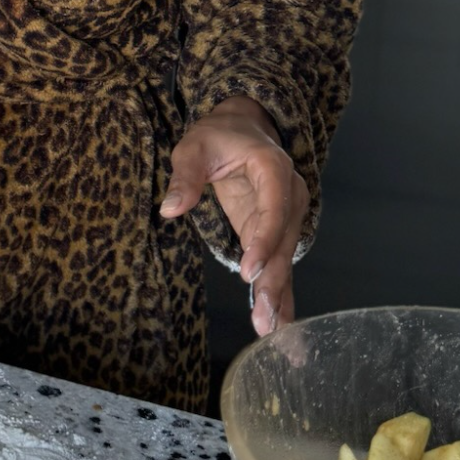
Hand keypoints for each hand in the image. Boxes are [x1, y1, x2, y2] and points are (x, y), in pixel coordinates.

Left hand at [160, 96, 308, 337]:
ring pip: (283, 260)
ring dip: (277, 296)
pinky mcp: (275, 232)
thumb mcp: (194, 147)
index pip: (273, 209)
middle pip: (283, 243)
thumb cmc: (217, 135)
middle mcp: (289, 194)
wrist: (242, 128)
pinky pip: (279, 264)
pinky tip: (280, 324)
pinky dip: (280, 294)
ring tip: (269, 330)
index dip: (264, 241)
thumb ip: (185, 176)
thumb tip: (170, 208)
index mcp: (273, 169)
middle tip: (262, 319)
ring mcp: (287, 216)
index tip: (249, 272)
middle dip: (272, 282)